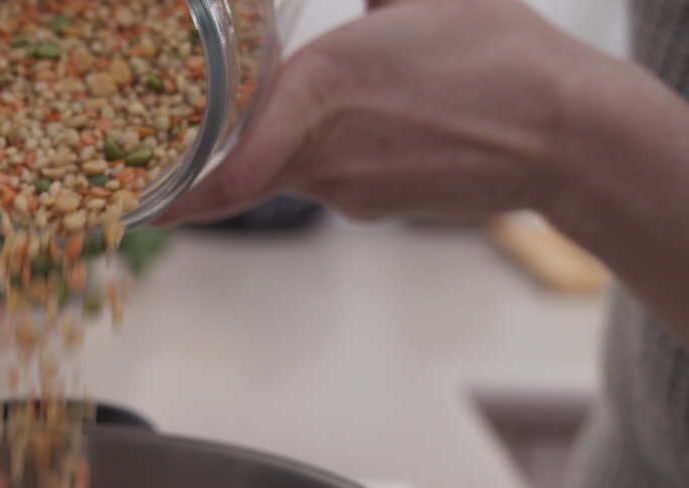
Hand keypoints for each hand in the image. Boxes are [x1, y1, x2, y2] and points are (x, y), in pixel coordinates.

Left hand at [162, 0, 598, 224]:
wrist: (565, 135)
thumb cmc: (502, 58)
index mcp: (329, 82)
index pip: (243, 141)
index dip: (193, 183)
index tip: (151, 202)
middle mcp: (327, 146)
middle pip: (237, 174)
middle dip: (189, 184)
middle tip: (145, 187)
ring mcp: (348, 185)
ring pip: (277, 174)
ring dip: (252, 162)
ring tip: (236, 143)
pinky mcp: (369, 207)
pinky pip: (319, 182)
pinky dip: (307, 164)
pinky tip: (335, 137)